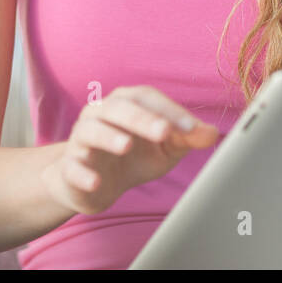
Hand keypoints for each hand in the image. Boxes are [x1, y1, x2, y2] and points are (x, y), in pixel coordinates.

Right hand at [41, 85, 218, 214]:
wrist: (93, 183)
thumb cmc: (133, 157)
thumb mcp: (165, 148)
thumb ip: (187, 138)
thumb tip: (212, 133)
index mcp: (126, 103)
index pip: (147, 98)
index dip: (169, 110)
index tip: (191, 127)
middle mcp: (100, 113)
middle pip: (119, 108)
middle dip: (142, 119)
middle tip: (164, 131)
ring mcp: (81, 139)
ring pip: (91, 130)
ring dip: (109, 136)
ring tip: (126, 145)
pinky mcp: (70, 166)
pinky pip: (72, 166)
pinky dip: (83, 172)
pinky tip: (96, 181)